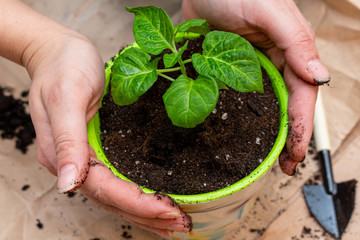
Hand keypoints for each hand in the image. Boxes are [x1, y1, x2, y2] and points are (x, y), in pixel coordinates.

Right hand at [25, 30, 189, 234]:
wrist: (58, 51)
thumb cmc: (63, 67)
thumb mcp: (66, 96)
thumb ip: (67, 141)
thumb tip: (67, 185)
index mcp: (63, 154)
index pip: (105, 189)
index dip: (138, 203)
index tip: (169, 210)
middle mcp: (74, 163)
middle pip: (113, 200)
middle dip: (148, 215)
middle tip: (181, 224)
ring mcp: (85, 158)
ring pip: (116, 197)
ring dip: (145, 213)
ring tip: (174, 223)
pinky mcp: (96, 150)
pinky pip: (117, 181)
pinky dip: (137, 197)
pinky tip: (154, 202)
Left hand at [183, 0, 329, 174]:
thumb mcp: (268, 12)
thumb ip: (294, 41)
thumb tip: (320, 77)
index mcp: (291, 51)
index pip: (302, 97)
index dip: (300, 128)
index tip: (294, 156)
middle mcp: (274, 62)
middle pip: (287, 106)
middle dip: (287, 137)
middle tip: (283, 167)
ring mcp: (251, 68)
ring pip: (265, 105)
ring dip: (267, 131)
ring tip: (264, 158)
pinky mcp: (229, 69)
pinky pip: (239, 97)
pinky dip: (244, 116)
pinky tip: (237, 132)